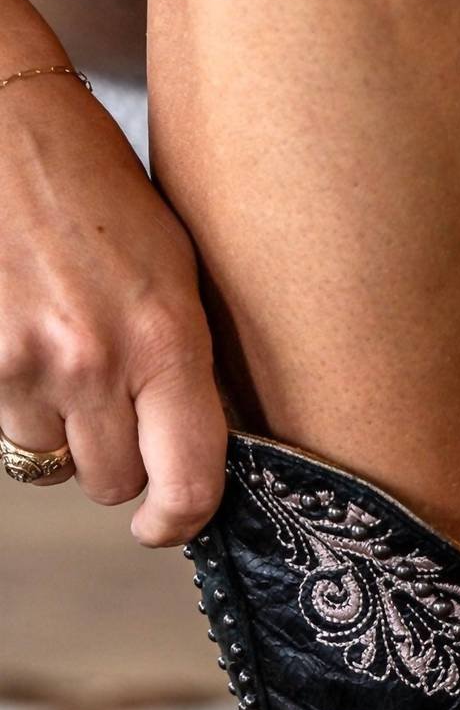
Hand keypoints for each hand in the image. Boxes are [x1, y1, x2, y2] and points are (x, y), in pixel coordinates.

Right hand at [0, 77, 223, 543]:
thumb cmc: (91, 183)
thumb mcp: (172, 268)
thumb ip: (183, 363)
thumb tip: (192, 451)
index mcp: (168, 338)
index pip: (191, 483)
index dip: (179, 522)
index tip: (165, 526)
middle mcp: (96, 361)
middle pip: (110, 483)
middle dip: (110, 461)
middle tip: (105, 407)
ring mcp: (24, 363)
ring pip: (47, 458)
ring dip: (54, 427)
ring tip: (54, 349)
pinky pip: (0, 422)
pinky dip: (11, 398)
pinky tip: (18, 336)